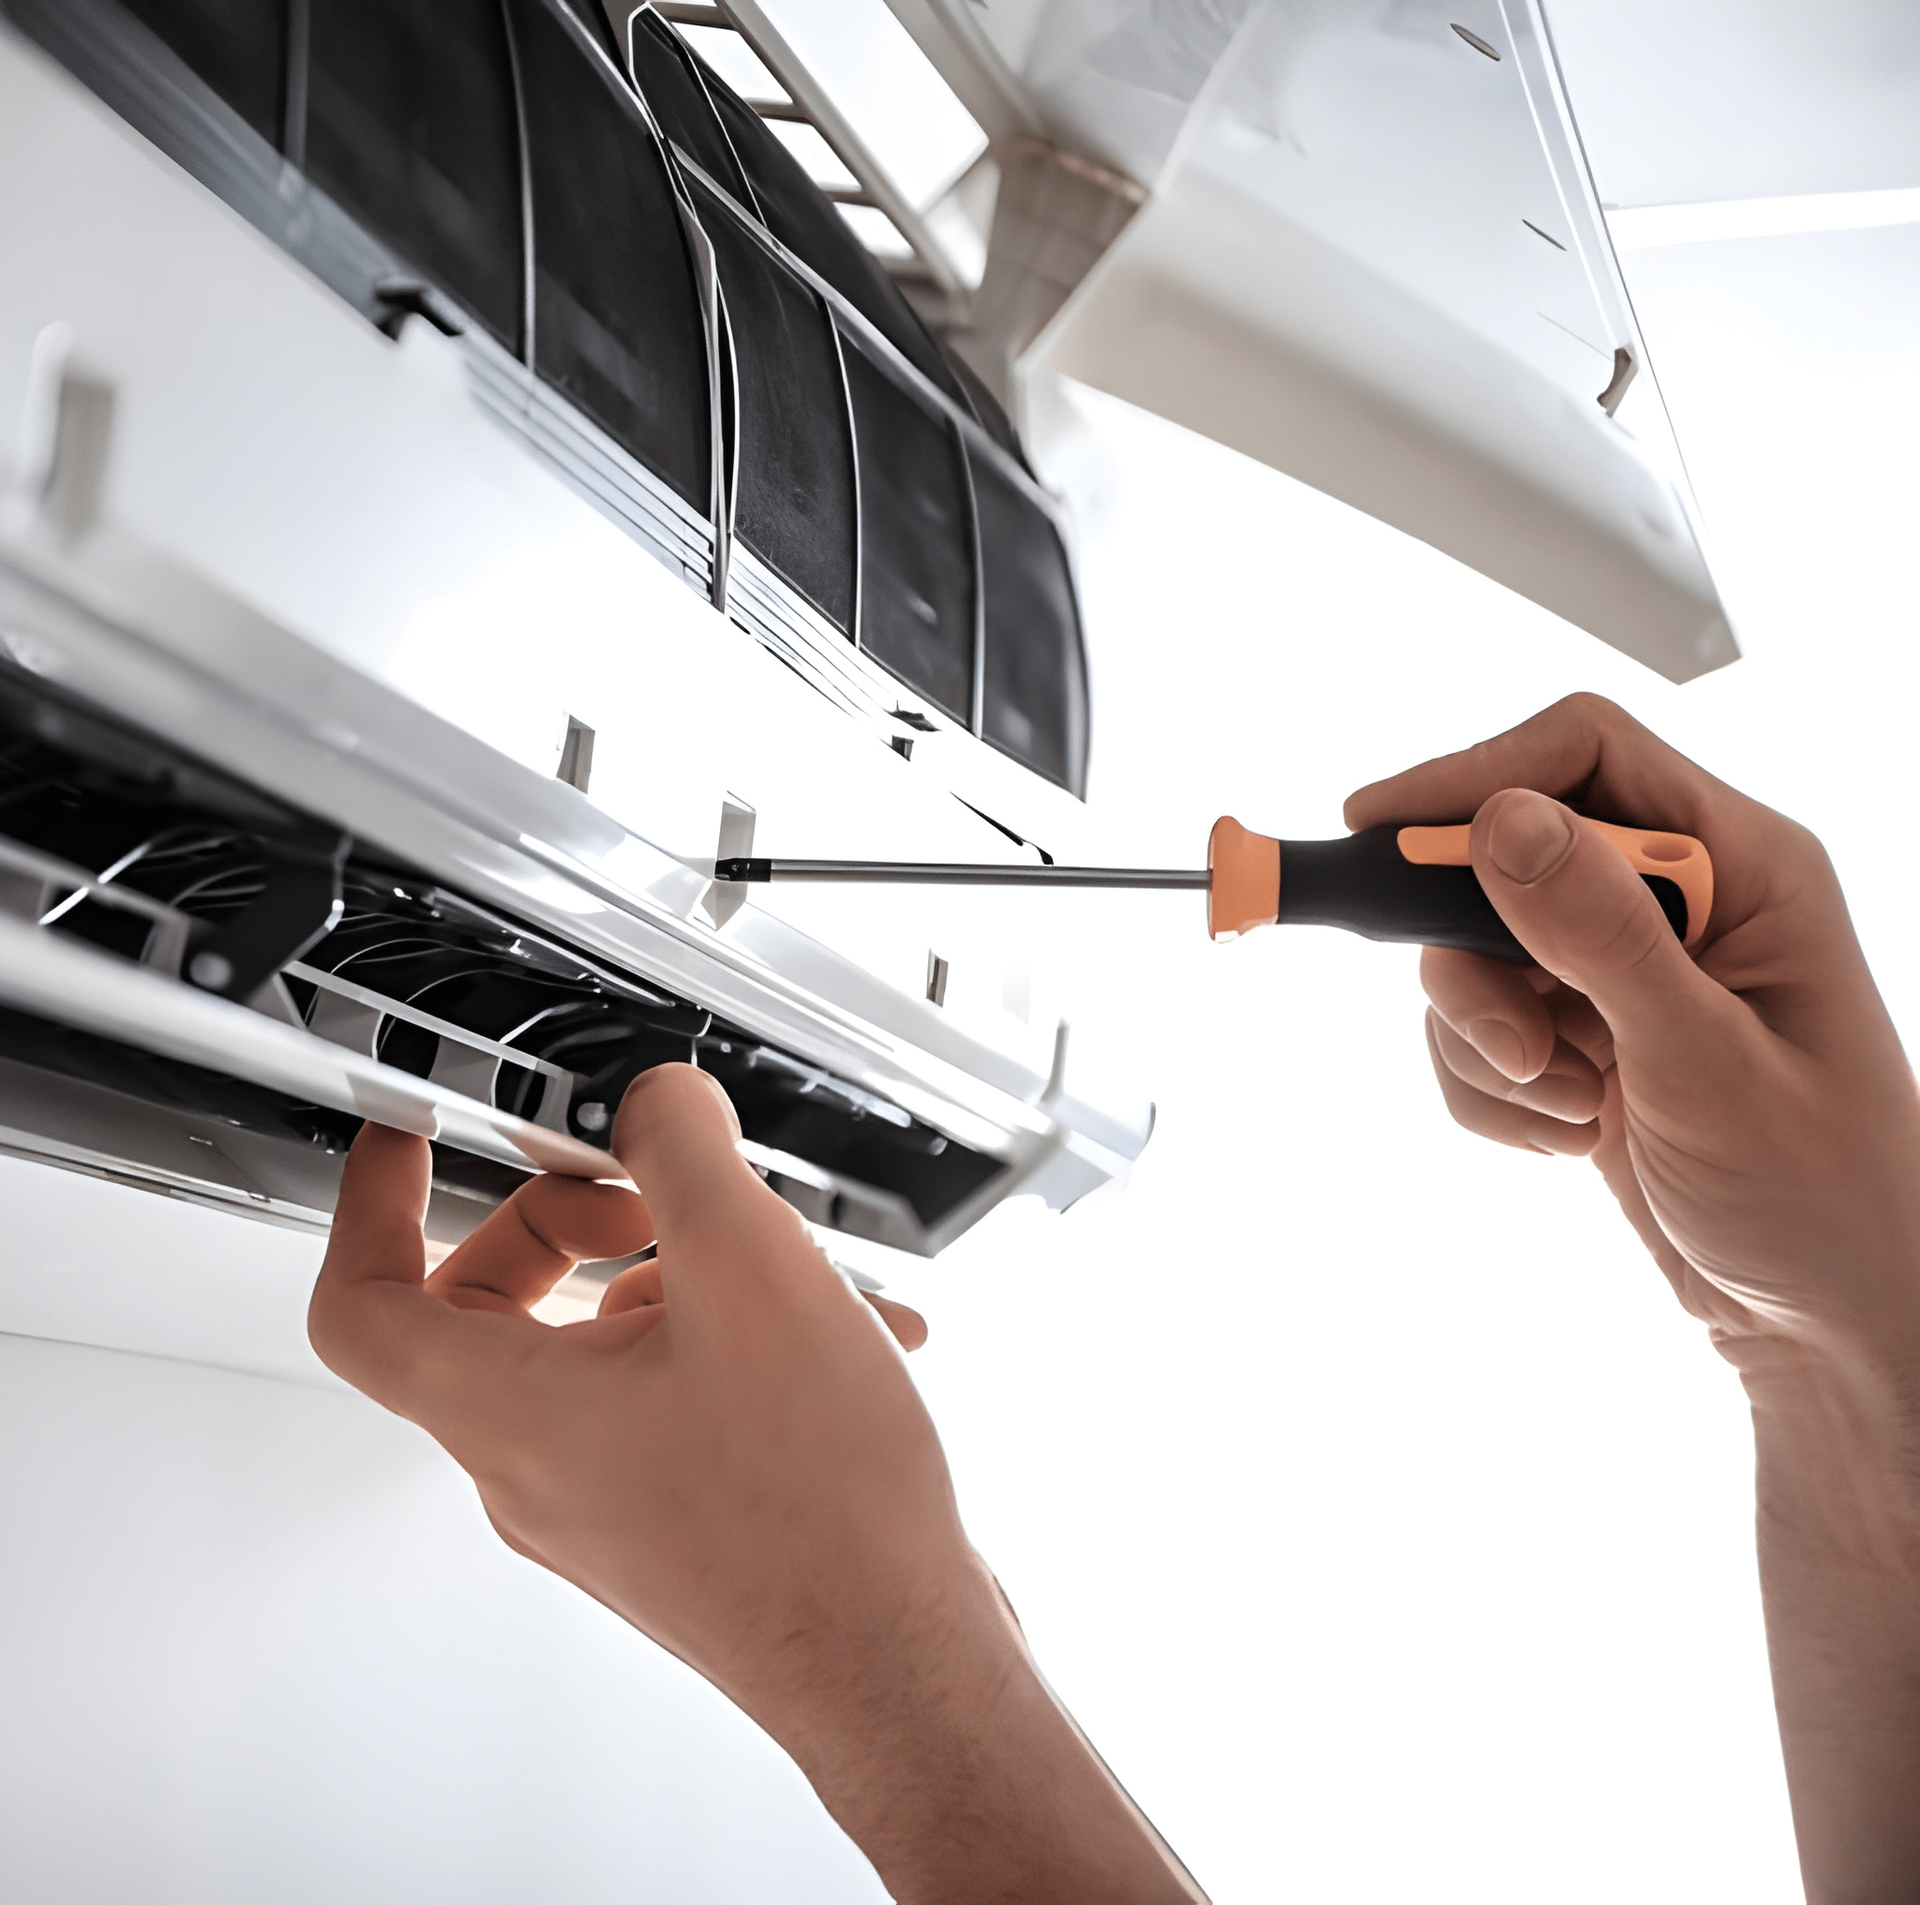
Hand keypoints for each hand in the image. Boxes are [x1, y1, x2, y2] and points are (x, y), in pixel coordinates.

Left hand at [309, 1064, 1202, 1903]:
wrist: (901, 1662)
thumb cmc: (819, 1510)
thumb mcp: (750, 1271)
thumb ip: (684, 1152)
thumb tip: (656, 1103)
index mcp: (512, 1411)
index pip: (361, 1305)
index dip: (370, 1203)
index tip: (407, 1138)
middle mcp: (539, 1469)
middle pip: (491, 1310)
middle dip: (571, 1220)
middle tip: (648, 1188)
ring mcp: (607, 1503)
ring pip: (599, 1350)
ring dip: (680, 1278)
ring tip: (787, 1268)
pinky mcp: (674, 1520)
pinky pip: (668, 1397)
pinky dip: (736, 1341)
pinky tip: (846, 1330)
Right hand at [1351, 695, 1919, 1900]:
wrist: (1846, 1347)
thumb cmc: (1836, 1214)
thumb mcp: (1715, 1065)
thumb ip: (1603, 933)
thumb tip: (1506, 824)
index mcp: (1744, 874)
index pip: (1576, 752)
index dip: (1462, 766)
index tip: (1371, 825)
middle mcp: (1681, 914)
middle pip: (1500, 852)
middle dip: (1481, 955)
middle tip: (1530, 1044)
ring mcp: (1626, 984)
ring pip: (1472, 959)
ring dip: (1491, 1046)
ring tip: (1584, 1118)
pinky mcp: (1587, 1055)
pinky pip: (1475, 1040)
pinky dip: (1490, 1093)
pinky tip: (1573, 1144)